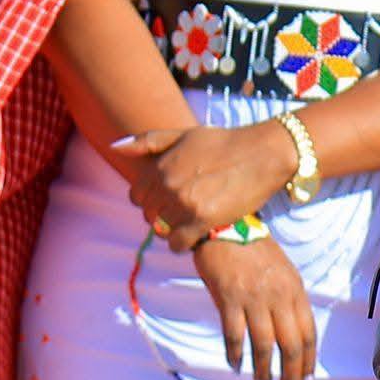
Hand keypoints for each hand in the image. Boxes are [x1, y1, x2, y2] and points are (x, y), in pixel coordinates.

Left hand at [116, 121, 296, 251]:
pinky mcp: (203, 220)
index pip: (137, 196)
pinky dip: (185, 242)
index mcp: (161, 166)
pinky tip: (198, 230)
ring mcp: (185, 204)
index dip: (152, 197)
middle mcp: (169, 186)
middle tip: (186, 205)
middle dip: (163, 213)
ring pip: (163, 231)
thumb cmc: (225, 142)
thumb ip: (149, 141)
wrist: (264, 153)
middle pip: (149, 215)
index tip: (171, 194)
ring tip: (194, 216)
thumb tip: (115, 147)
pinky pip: (178, 244)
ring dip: (176, 227)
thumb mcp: (185, 135)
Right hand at [193, 233, 316, 379]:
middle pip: (291, 344)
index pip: (309, 333)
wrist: (226, 226)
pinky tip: (237, 368)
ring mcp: (254, 298)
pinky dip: (236, 356)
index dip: (309, 361)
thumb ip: (289, 301)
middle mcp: (279, 296)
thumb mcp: (283, 272)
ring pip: (264, 346)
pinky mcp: (229, 299)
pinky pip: (235, 336)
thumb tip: (293, 335)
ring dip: (265, 373)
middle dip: (292, 375)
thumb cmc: (255, 251)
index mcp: (296, 290)